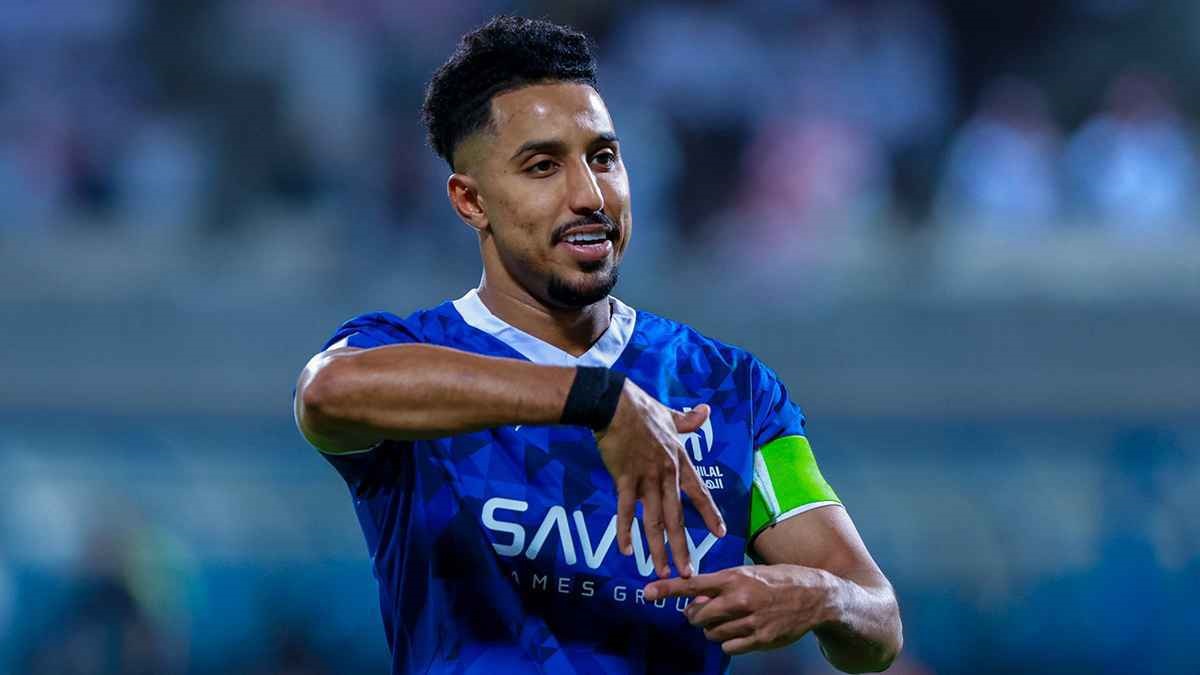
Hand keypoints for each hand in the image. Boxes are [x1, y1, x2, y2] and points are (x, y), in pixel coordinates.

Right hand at [594, 380, 725, 577]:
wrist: (614, 404)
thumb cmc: (641, 408)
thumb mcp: (670, 414)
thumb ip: (689, 420)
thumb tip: (706, 410)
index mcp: (678, 460)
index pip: (698, 492)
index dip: (709, 514)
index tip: (719, 534)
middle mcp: (666, 473)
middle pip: (676, 517)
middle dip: (682, 547)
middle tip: (688, 571)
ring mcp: (645, 478)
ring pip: (654, 520)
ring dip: (657, 548)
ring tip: (661, 570)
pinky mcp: (624, 479)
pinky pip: (626, 510)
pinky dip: (625, 531)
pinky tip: (626, 550)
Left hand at [644, 565, 837, 654]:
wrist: (816, 596)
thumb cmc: (780, 580)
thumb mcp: (750, 574)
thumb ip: (722, 586)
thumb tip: (697, 601)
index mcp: (735, 578)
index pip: (693, 583)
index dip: (668, 588)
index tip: (647, 592)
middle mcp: (739, 599)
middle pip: (698, 615)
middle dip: (695, 617)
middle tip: (703, 614)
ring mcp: (750, 621)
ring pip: (712, 633)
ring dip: (713, 630)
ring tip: (729, 621)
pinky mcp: (760, 639)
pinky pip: (729, 646)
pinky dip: (729, 642)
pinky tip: (741, 632)